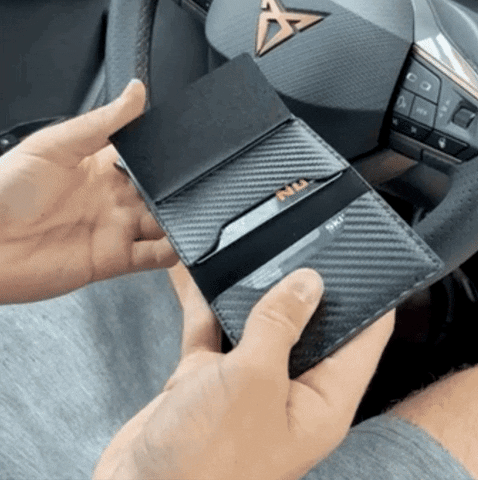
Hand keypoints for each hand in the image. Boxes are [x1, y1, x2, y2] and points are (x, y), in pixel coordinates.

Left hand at [0, 79, 177, 303]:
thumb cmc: (5, 191)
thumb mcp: (54, 145)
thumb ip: (101, 123)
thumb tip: (136, 92)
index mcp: (100, 169)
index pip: (146, 161)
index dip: (165, 159)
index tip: (184, 153)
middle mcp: (113, 200)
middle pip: (159, 195)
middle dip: (176, 192)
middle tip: (189, 187)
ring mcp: (115, 230)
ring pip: (162, 225)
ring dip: (178, 221)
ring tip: (190, 213)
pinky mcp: (115, 260)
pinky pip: (153, 258)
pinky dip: (171, 253)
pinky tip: (180, 241)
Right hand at [93, 263, 394, 479]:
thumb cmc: (208, 458)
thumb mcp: (254, 380)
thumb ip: (281, 326)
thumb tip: (309, 281)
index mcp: (322, 398)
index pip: (364, 338)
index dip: (369, 295)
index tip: (361, 255)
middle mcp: (289, 388)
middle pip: (307, 325)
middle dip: (299, 285)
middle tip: (298, 239)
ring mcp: (246, 383)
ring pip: (255, 325)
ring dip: (248, 291)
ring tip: (249, 246)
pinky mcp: (208, 379)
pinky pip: (210, 332)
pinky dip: (204, 306)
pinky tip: (197, 275)